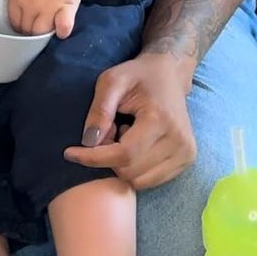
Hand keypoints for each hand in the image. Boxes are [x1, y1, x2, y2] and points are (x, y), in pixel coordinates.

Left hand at [8, 0, 83, 38]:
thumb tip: (19, 13)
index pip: (14, 23)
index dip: (21, 26)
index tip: (27, 24)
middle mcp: (29, 5)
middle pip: (27, 30)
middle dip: (31, 32)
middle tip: (39, 26)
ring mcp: (47, 7)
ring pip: (41, 32)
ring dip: (45, 33)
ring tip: (50, 26)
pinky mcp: (66, 7)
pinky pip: (62, 27)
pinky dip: (61, 31)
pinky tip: (61, 30)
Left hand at [63, 52, 196, 190]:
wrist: (170, 74)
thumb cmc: (138, 75)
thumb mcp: (111, 81)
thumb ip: (99, 110)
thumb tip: (88, 142)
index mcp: (160, 120)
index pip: (123, 154)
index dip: (93, 158)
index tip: (69, 153)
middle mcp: (179, 141)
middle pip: (130, 171)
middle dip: (109, 157)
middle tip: (108, 132)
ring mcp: (186, 153)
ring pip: (140, 181)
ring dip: (122, 164)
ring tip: (124, 136)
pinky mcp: (187, 160)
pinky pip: (151, 181)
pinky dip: (136, 168)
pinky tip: (137, 144)